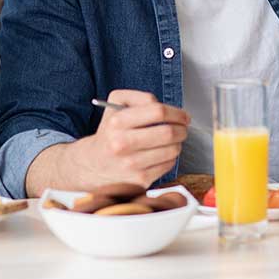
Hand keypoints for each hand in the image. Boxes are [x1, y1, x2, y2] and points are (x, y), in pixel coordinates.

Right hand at [65, 90, 189, 189]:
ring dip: (177, 144)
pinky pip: (169, 164)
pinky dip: (170, 158)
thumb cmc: (110, 133)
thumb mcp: (116, 106)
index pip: (157, 112)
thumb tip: (164, 106)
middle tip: (182, 128)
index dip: (177, 113)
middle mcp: (121, 143)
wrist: (94, 164)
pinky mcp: (139, 180)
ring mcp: (131, 164)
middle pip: (167, 132)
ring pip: (172, 149)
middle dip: (182, 129)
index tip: (183, 116)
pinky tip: (160, 154)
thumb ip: (139, 98)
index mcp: (117, 122)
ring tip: (170, 141)